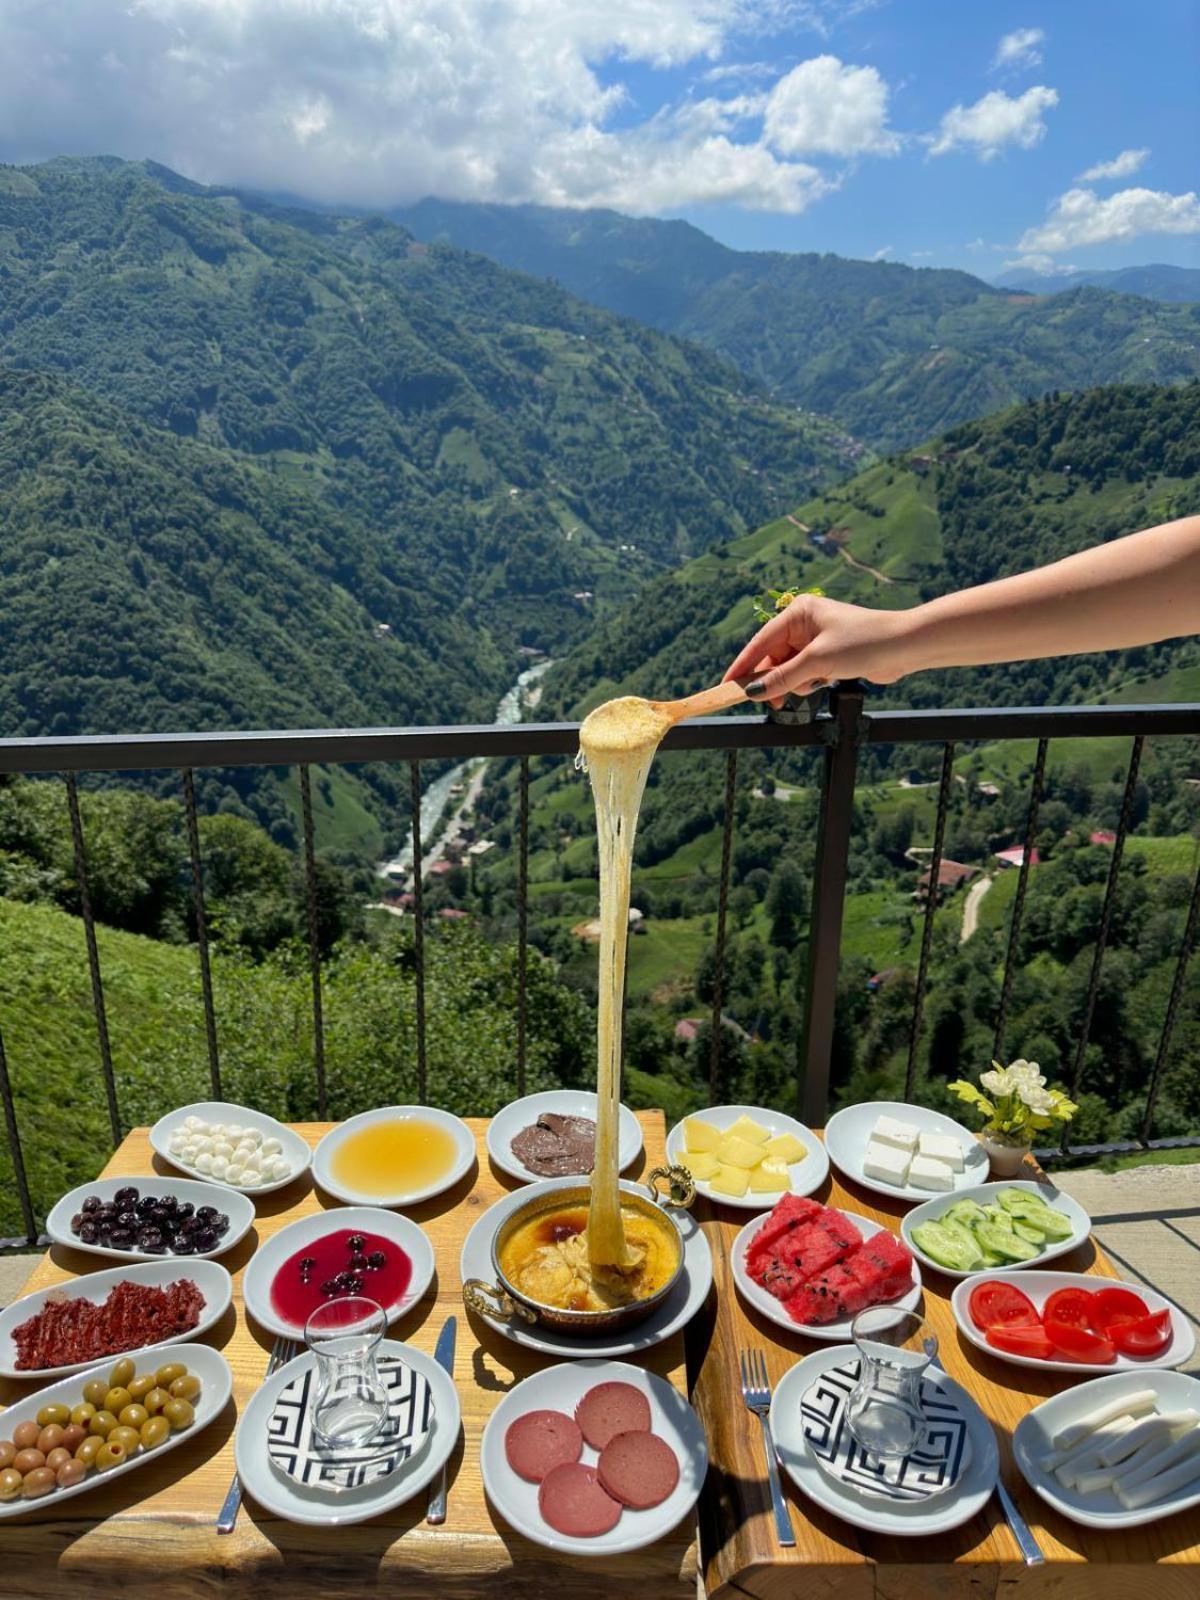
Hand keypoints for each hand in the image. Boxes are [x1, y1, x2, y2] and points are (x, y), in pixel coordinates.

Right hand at [724, 594, 918, 702]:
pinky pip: (805, 673)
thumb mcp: (817, 662)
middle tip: (770, 702)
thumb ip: (782, 678)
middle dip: (773, 680)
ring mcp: (816, 640)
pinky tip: (824, 682)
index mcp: (798, 613)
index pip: (760, 642)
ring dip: (795, 683)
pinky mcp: (828, 655)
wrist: (905, 646)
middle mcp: (804, 624)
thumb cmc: (863, 642)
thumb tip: (754, 692)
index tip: (727, 686)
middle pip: (773, 658)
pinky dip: (808, 682)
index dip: (743, 665)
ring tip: (815, 684)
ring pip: (789, 669)